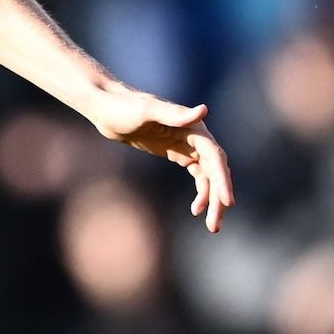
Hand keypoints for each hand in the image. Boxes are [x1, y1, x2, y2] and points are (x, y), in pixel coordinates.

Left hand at [88, 87, 236, 233]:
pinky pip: (198, 175)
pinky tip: (196, 210)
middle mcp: (196, 136)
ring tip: (212, 226)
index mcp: (194, 128)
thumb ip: (174, 114)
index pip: (215, 157)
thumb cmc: (124, 107)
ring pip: (209, 176)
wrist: (107, 109)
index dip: (222, 180)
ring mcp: (188, 146)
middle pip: (216, 171)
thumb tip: (204, 110)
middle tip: (215, 225)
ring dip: (212, 200)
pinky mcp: (178, 153)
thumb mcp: (147, 111)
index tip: (227, 203)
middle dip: (218, 198)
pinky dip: (201, 193)